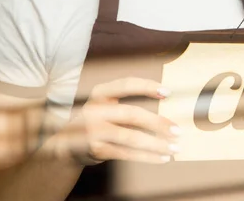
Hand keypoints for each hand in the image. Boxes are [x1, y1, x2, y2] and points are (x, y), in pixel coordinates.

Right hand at [54, 78, 180, 165]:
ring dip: (155, 144)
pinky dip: (146, 157)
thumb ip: (128, 107)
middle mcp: (95, 109)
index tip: (168, 92)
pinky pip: (126, 153)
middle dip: (158, 122)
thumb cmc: (97, 123)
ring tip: (174, 148)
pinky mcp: (95, 149)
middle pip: (132, 113)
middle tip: (178, 130)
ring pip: (130, 137)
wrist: (66, 146)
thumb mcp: (106, 108)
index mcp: (100, 93)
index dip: (147, 86)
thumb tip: (166, 113)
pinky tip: (161, 158)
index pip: (126, 84)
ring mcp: (92, 130)